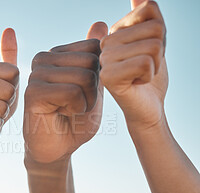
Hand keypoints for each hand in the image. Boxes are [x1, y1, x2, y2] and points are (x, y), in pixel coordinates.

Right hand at [0, 28, 17, 142]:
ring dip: (2, 115)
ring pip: (0, 108)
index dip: (15, 88)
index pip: (14, 75)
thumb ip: (10, 55)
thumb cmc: (1, 101)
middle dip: (9, 103)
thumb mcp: (10, 78)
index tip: (5, 92)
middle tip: (0, 105)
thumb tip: (9, 29)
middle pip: (8, 92)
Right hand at [23, 22, 107, 162]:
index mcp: (58, 54)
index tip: (86, 93)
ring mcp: (36, 74)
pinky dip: (76, 109)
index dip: (100, 76)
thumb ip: (97, 60)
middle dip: (95, 90)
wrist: (58, 149)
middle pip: (92, 61)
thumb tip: (100, 23)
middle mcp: (44, 59)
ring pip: (84, 77)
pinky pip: (72, 92)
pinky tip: (61, 114)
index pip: (95, 48)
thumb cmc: (77, 121)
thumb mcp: (95, 87)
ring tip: (70, 110)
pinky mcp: (32, 92)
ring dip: (86, 101)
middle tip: (78, 105)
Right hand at [100, 0, 167, 131]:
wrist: (146, 109)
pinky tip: (136, 84)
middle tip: (144, 69)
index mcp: (112, 35)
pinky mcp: (108, 77)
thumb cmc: (149, 78)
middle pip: (155, 29)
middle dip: (160, 51)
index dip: (160, 34)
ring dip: (156, 65)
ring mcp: (104, 60)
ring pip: (153, 46)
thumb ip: (145, 17)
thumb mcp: (153, 41)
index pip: (149, 11)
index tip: (146, 55)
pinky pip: (146, 62)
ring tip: (140, 76)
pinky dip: (150, 75)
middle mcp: (104, 45)